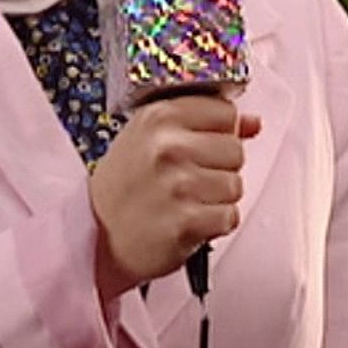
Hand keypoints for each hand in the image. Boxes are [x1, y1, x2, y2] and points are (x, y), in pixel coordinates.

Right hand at [87, 95, 262, 301]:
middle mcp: (168, 146)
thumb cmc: (123, 185)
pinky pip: (229, 217)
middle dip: (220, 167)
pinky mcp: (186, 221)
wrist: (95, 236)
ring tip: (187, 200)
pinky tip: (190, 220)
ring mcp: (177, 184)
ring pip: (235, 185)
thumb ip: (202, 123)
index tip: (201, 143)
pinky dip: (215, 224)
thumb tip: (251, 122)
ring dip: (217, 198)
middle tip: (189, 177)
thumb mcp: (150, 137)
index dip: (220, 131)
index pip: (225, 111)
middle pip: (235, 149)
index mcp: (159, 116)